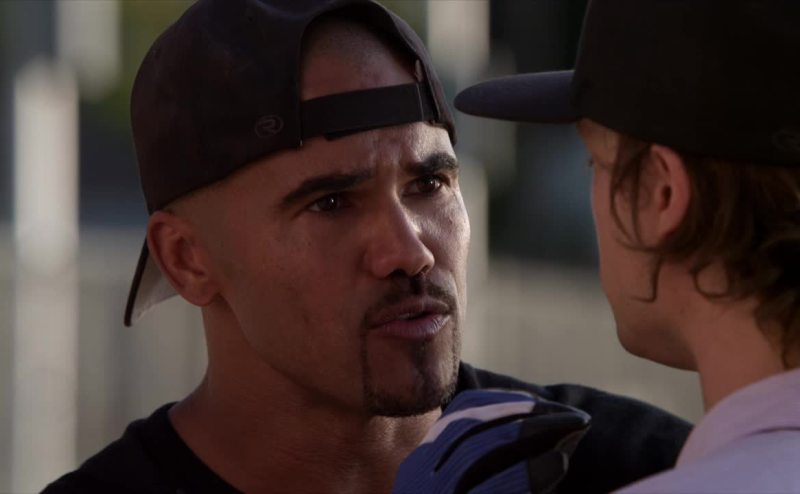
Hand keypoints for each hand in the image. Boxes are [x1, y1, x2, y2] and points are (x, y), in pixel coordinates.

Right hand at [393, 389, 590, 493]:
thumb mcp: (476, 492)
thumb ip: (510, 467)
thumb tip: (564, 430)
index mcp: (421, 467)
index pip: (460, 414)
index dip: (503, 402)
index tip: (542, 404)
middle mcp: (419, 478)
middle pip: (471, 426)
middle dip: (526, 413)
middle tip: (572, 416)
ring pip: (478, 449)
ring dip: (530, 432)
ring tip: (572, 430)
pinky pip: (492, 488)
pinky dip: (526, 472)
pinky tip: (558, 463)